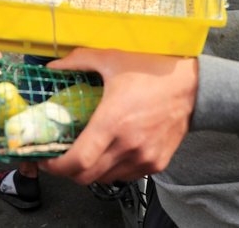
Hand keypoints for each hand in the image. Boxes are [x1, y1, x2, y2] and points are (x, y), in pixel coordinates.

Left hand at [39, 49, 197, 184]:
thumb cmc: (151, 71)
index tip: (47, 159)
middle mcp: (128, 145)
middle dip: (68, 171)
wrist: (191, 86)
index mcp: (113, 121)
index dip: (57, 166)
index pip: (78, 161)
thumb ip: (78, 61)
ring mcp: (144, 157)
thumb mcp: (111, 59)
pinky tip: (110, 151)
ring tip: (86, 153)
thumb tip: (52, 67)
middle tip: (61, 158)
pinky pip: (126, 175)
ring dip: (91, 171)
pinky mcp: (156, 163)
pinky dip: (112, 169)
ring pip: (106, 178)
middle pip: (87, 177)